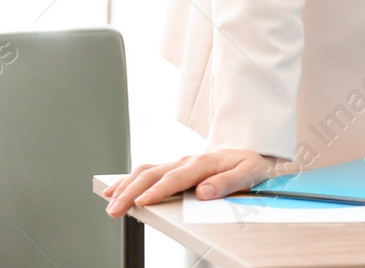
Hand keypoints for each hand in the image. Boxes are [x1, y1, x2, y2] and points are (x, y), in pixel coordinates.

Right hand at [102, 149, 276, 216]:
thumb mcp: (249, 173)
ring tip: (110, 202)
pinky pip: (148, 172)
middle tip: (115, 209)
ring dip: (126, 186)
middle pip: (154, 174)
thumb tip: (204, 191)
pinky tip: (115, 189)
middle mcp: (188, 161)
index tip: (142, 202)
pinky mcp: (175, 168)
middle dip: (131, 191)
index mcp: (205, 162)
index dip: (158, 190)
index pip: (176, 178)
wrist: (254, 155)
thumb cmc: (251, 166)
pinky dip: (129, 180)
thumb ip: (228, 182)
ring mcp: (179, 163)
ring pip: (146, 171)